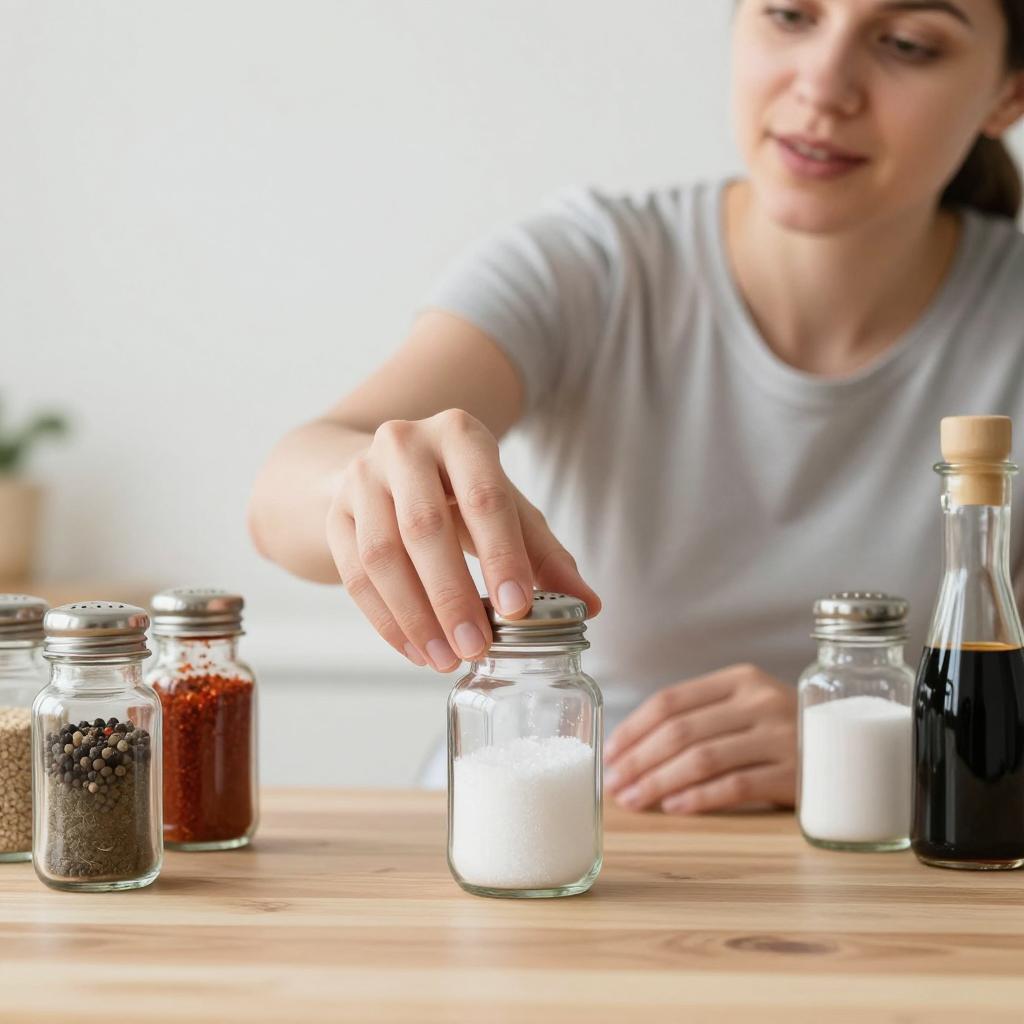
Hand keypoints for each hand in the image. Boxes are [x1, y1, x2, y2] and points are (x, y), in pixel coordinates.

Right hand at [326, 408, 600, 671]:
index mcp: (460, 433)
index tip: (518, 609)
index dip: (502, 555)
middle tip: (476, 648)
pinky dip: (386, 621)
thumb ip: (544, 553)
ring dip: (415, 616)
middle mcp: (404, 444)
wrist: (384, 470)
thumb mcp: (507, 507)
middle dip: (452, 596)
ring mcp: (361, 476)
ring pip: (381, 555)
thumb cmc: (458, 491)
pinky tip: (415, 650)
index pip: (484, 497)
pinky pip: (354, 575)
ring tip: (446, 659)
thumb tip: (588, 606)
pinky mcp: (334, 512)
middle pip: (425, 526)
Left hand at [603, 664, 796, 813]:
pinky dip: (698, 798)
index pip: (670, 701)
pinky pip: (734, 786)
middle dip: (638, 761)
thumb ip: (698, 717)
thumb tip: (628, 752)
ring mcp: (780, 736)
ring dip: (658, 783)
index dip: (632, 729)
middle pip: (681, 731)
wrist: (851, 747)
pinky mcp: (794, 773)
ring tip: (634, 801)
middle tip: (614, 785)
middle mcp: (759, 701)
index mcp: (739, 679)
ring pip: (702, 760)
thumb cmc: (779, 731)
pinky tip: (673, 808)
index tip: (608, 754)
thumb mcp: (743, 708)